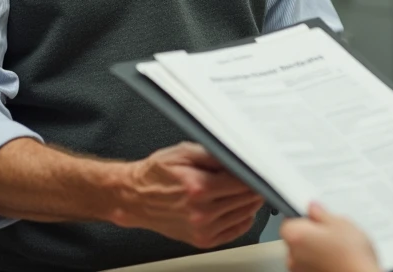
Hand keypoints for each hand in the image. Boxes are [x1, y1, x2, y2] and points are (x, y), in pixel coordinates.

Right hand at [112, 142, 264, 248]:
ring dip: (250, 203)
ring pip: (244, 215)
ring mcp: (202, 229)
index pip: (242, 182)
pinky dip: (242, 219)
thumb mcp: (183, 152)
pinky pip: (235, 232)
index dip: (253, 173)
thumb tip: (239, 158)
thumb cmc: (156, 174)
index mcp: (198, 188)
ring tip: (247, 191)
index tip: (257, 168)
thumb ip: (214, 154)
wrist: (136, 197)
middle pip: (246, 200)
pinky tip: (239, 209)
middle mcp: (202, 212)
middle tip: (255, 177)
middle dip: (253, 187)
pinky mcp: (201, 240)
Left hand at [281, 202, 379, 271]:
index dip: (303, 216)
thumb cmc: (351, 255)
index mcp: (295, 236)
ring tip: (336, 246)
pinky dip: (319, 259)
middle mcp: (293, 255)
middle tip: (330, 229)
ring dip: (315, 247)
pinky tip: (336, 257)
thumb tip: (313, 209)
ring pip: (304, 252)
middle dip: (310, 231)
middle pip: (296, 237)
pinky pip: (310, 264)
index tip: (314, 215)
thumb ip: (321, 213)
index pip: (288, 220)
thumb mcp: (340, 223)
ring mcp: (300, 270)